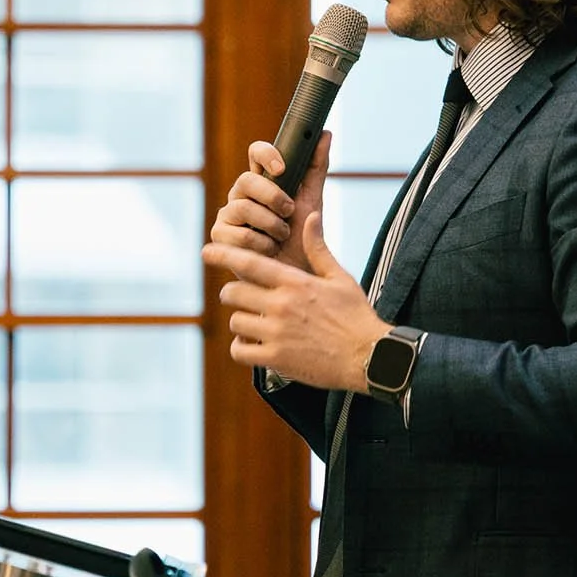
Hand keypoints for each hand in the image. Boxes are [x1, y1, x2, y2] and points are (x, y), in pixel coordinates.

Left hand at [202, 211, 389, 391]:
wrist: (370, 356)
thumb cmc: (356, 315)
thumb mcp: (340, 278)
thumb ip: (318, 248)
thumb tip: (310, 217)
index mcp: (295, 282)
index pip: (249, 263)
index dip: (223, 255)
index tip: (206, 251)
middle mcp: (281, 305)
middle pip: (233, 293)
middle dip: (233, 294)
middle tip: (242, 298)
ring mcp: (276, 333)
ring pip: (236, 322)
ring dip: (242, 322)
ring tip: (256, 324)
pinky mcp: (275, 359)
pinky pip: (240, 351)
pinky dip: (243, 348)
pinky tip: (254, 345)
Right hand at [208, 134, 330, 275]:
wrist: (297, 273)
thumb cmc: (302, 236)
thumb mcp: (313, 200)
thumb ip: (316, 168)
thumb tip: (325, 133)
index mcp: (262, 182)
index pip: (256, 154)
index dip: (266, 154)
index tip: (283, 167)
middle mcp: (241, 195)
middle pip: (246, 180)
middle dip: (272, 196)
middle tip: (289, 211)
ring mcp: (228, 216)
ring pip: (241, 208)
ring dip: (270, 224)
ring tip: (282, 236)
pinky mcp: (220, 238)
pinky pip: (237, 234)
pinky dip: (260, 244)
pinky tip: (269, 250)